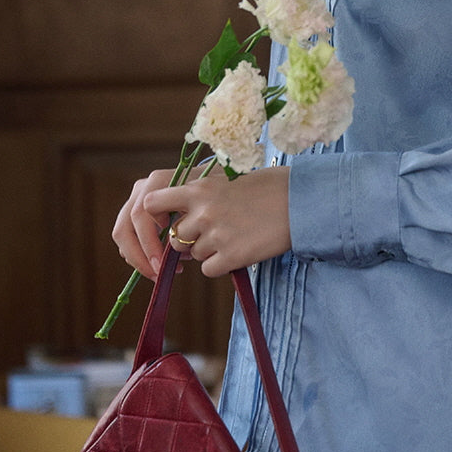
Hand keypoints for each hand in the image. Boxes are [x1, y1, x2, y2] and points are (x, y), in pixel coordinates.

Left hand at [112, 163, 290, 279]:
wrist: (299, 200)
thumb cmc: (266, 187)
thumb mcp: (226, 182)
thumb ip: (200, 196)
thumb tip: (178, 218)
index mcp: (198, 189)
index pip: (152, 202)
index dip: (156, 215)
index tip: (166, 220)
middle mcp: (202, 212)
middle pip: (174, 238)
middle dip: (188, 240)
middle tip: (213, 232)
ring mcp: (216, 235)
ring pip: (194, 255)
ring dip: (208, 251)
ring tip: (235, 235)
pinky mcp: (231, 256)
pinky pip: (210, 269)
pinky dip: (221, 264)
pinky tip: (241, 248)